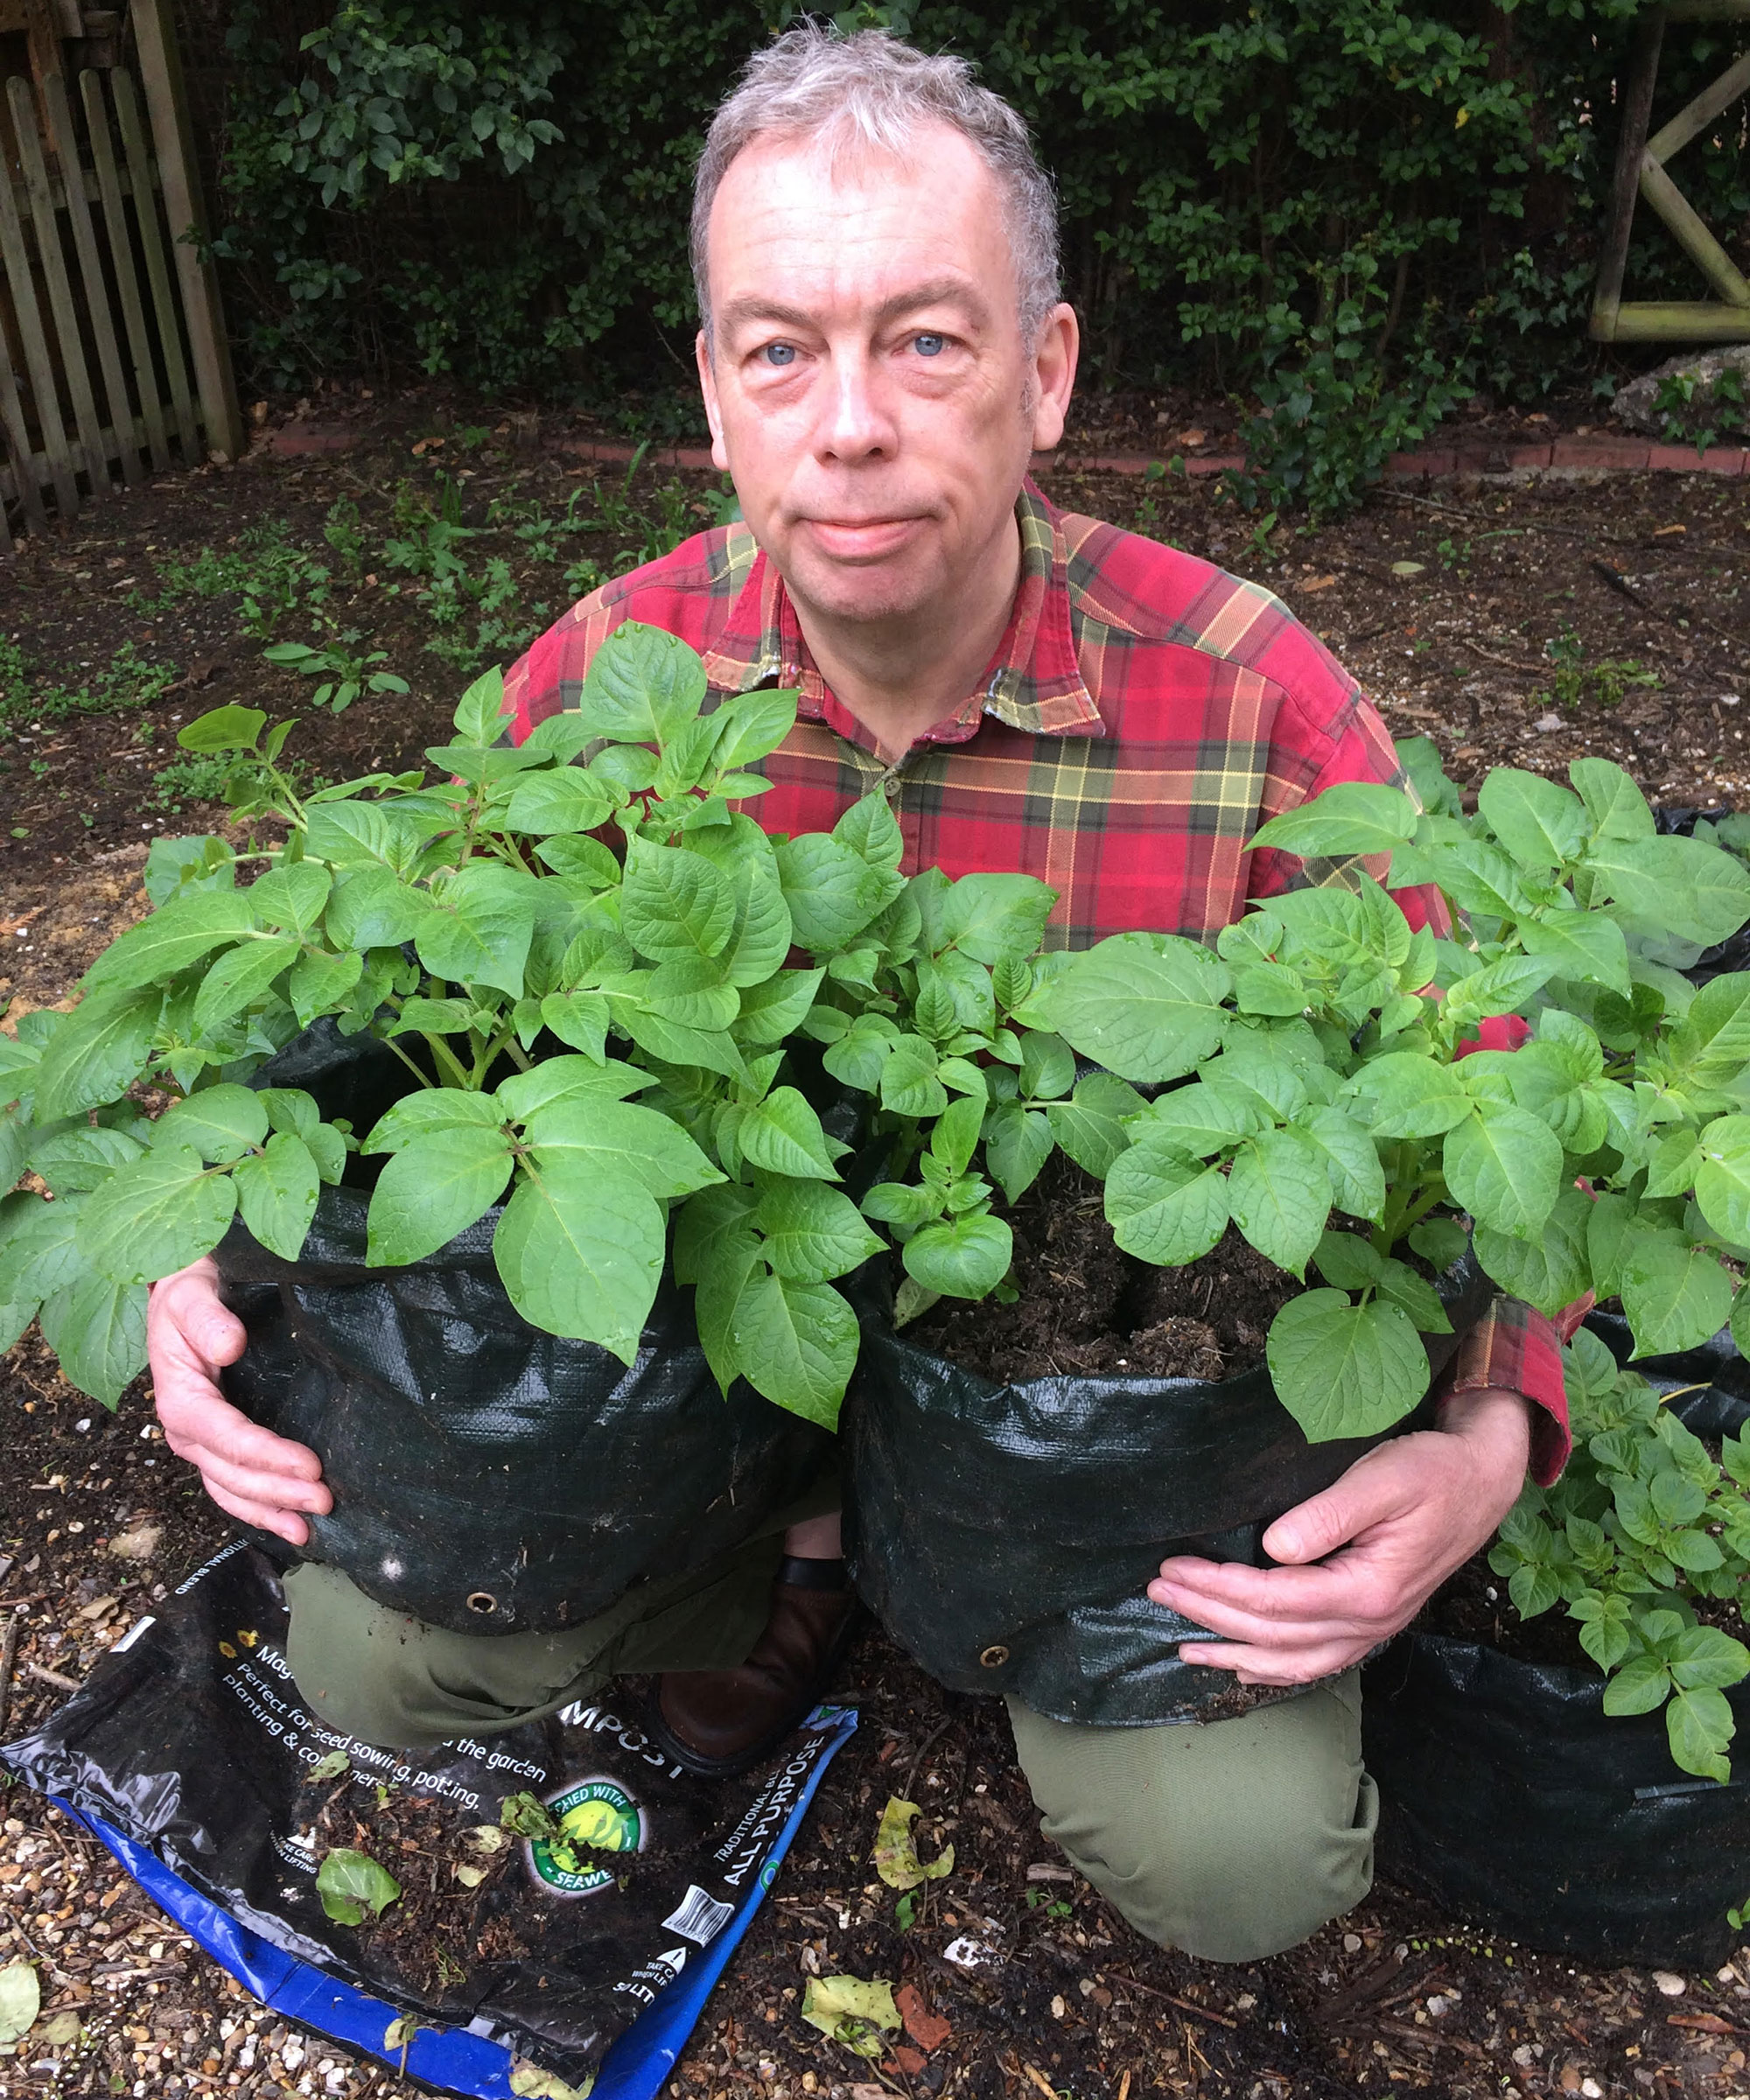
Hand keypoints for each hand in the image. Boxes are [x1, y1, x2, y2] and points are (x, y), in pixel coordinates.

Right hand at [148, 1257, 330, 1546]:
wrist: (185, 1292)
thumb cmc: (190, 1291)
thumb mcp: (190, 1293)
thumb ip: (206, 1319)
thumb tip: (229, 1347)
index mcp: (179, 1398)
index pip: (225, 1436)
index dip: (266, 1455)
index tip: (309, 1465)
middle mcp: (187, 1429)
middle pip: (231, 1472)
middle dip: (276, 1492)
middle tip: (324, 1500)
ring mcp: (202, 1442)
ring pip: (231, 1488)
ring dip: (270, 1510)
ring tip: (310, 1528)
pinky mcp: (217, 1443)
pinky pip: (233, 1485)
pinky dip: (259, 1509)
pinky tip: (290, 1524)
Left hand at [1148, 1387, 1532, 1686]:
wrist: (1481, 1481)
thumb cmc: (1433, 1471)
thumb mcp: (1382, 1478)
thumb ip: (1329, 1515)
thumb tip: (1273, 1548)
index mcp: (1372, 1589)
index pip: (1278, 1602)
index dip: (1219, 1589)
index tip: (1173, 1569)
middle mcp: (1373, 1621)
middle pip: (1276, 1636)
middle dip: (1210, 1615)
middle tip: (1158, 1592)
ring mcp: (1373, 1628)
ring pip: (1293, 1662)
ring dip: (1233, 1653)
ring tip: (1183, 1644)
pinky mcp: (1370, 1621)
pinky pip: (1314, 1660)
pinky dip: (1270, 1665)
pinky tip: (1238, 1659)